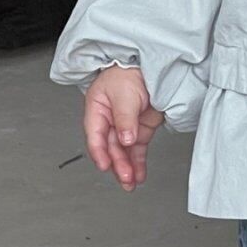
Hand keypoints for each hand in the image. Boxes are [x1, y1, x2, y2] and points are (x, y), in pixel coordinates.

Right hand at [83, 64, 164, 191]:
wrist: (150, 64)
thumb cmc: (129, 71)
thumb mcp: (124, 93)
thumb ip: (125, 118)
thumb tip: (125, 139)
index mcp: (97, 109)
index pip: (95, 135)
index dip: (99, 152)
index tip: (105, 165)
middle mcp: (109, 120)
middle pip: (111, 147)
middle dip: (117, 164)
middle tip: (125, 178)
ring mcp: (126, 125)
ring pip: (123, 151)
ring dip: (127, 168)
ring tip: (131, 182)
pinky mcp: (140, 128)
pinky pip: (137, 149)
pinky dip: (138, 162)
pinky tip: (139, 174)